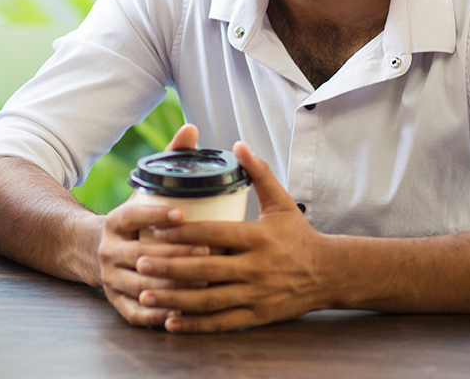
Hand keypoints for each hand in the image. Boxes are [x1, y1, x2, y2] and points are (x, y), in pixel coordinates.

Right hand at [97, 124, 206, 325]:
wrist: (91, 251)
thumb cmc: (132, 220)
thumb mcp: (142, 192)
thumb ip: (168, 161)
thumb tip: (192, 128)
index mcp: (115, 221)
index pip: (133, 215)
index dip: (156, 215)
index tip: (183, 213)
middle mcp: (109, 251)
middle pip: (142, 255)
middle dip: (175, 253)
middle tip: (207, 249)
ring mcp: (111, 279)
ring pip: (144, 286)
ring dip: (173, 286)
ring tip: (204, 281)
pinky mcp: (117, 303)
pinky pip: (138, 313)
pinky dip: (159, 316)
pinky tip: (185, 314)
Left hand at [137, 142, 331, 332]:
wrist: (330, 274)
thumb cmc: (299, 235)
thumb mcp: (282, 202)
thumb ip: (259, 173)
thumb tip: (238, 144)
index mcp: (258, 238)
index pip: (215, 234)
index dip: (185, 233)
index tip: (156, 230)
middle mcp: (256, 268)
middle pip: (206, 270)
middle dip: (170, 267)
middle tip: (138, 263)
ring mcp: (256, 295)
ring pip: (210, 300)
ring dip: (175, 299)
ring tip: (145, 294)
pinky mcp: (258, 316)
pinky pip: (222, 323)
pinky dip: (195, 325)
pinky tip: (169, 322)